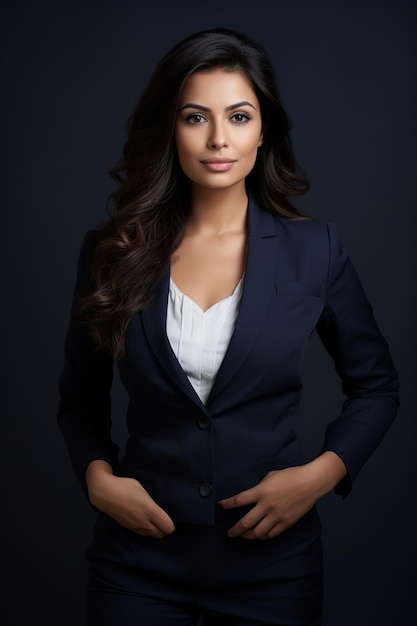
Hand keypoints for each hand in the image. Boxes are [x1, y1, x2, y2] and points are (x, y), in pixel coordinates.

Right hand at [86, 460, 175, 538]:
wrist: (104, 493)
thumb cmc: (125, 486)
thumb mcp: (142, 490)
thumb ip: (151, 503)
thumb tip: (156, 510)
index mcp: (149, 510)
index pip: (168, 526)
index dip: (171, 525)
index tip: (170, 519)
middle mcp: (143, 521)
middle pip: (160, 534)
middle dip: (164, 529)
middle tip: (163, 520)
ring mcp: (135, 526)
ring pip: (151, 535)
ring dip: (155, 530)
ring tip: (154, 520)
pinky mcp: (128, 528)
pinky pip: (142, 533)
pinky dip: (146, 530)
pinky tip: (143, 521)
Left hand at [218, 452, 346, 539]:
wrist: (310, 482)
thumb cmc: (291, 475)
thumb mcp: (270, 476)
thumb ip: (260, 485)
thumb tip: (253, 492)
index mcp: (261, 491)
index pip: (238, 501)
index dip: (227, 505)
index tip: (221, 507)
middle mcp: (267, 505)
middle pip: (245, 523)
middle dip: (235, 530)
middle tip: (230, 533)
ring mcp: (277, 516)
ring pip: (258, 532)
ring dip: (248, 536)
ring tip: (244, 536)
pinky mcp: (286, 523)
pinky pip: (271, 534)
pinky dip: (264, 536)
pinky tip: (260, 535)